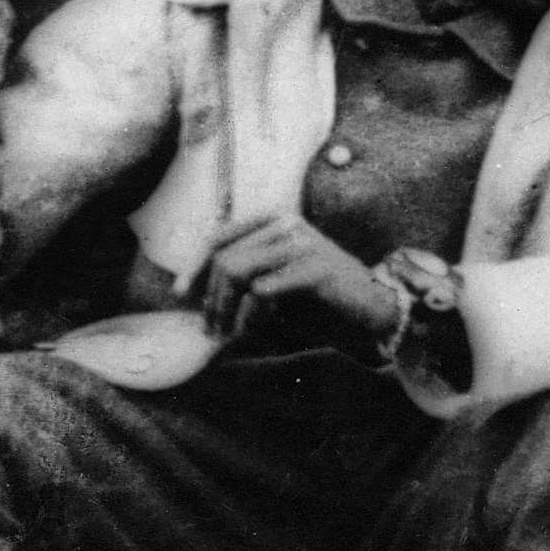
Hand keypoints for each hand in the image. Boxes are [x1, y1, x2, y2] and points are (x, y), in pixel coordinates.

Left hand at [199, 211, 404, 346]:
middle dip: (210, 298)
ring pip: (238, 270)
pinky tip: (255, 329)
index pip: (219, 235)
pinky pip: (263, 290)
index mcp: (274, 218)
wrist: (369, 304)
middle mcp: (287, 223)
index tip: (181, 295)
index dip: (195, 265)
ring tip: (226, 332)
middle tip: (210, 329)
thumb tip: (193, 289)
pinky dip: (251, 315)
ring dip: (225, 307)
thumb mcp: (274, 276)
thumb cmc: (316, 294)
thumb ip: (243, 273)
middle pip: (226, 257)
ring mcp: (302, 242)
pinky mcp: (314, 267)